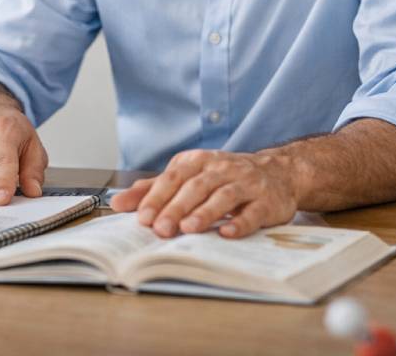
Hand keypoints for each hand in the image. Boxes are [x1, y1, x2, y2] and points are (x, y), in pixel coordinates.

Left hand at [110, 149, 298, 238]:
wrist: (277, 172)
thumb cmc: (224, 177)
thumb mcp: (187, 176)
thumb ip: (153, 189)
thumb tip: (117, 202)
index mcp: (198, 161)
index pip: (173, 178)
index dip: (156, 197)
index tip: (142, 217)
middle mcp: (221, 168)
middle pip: (195, 187)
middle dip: (176, 208)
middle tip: (160, 229)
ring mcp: (246, 184)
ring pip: (223, 196)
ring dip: (205, 213)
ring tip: (188, 228)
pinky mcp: (267, 201)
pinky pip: (253, 212)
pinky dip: (240, 223)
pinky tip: (227, 233)